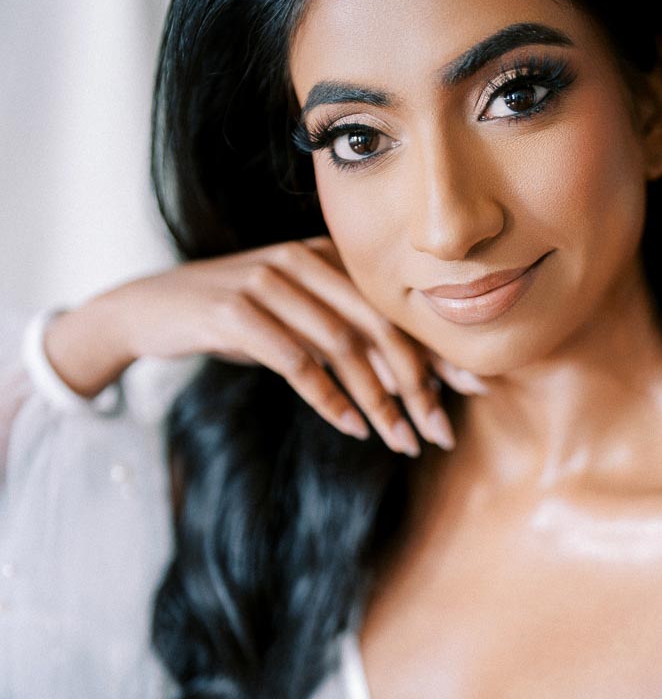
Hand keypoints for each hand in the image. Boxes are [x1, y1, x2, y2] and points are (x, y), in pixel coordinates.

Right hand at [59, 236, 487, 455]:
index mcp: (327, 256)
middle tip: (439, 433)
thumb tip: (418, 384)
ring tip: (401, 442)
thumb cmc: (237, 319)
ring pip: (342, 348)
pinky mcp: (236, 311)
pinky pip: (296, 361)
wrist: (151, 309)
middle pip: (379, 327)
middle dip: (416, 386)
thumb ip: (348, 337)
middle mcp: (303, 260)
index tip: (474, 394)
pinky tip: (353, 426)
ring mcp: (268, 281)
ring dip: (378, 402)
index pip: (395, 308)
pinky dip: (329, 398)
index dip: (438, 351)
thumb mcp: (296, 320)